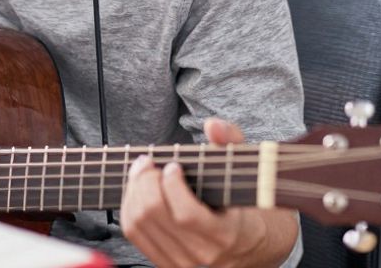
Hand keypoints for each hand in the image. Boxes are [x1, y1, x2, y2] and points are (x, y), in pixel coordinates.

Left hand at [120, 117, 270, 267]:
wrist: (251, 246)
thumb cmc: (246, 204)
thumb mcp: (248, 172)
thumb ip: (233, 142)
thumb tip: (213, 126)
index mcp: (225, 236)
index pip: (185, 215)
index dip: (171, 185)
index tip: (173, 165)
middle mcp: (201, 256)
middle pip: (153, 216)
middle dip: (144, 181)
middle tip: (149, 163)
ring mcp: (180, 263)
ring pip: (137, 224)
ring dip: (133, 190)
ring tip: (142, 171)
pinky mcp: (165, 263)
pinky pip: (134, 234)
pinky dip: (129, 206)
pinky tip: (138, 190)